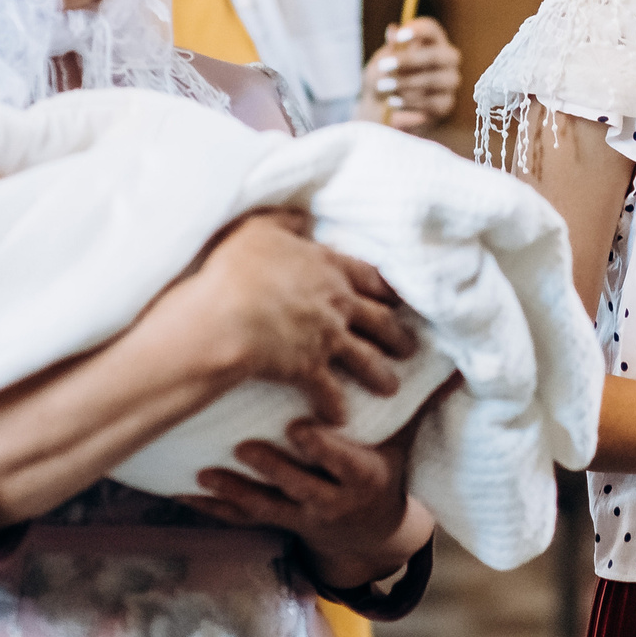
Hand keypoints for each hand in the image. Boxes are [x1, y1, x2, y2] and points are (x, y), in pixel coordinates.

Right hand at [175, 210, 416, 424]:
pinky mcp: (310, 369)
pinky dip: (336, 407)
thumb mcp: (260, 228)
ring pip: (367, 359)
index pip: (370, 277)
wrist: (226, 314)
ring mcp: (327, 338)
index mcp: (329, 267)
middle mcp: (337, 303)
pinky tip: (339, 418)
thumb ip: (286, 222)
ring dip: (380, 375)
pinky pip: (330, 392)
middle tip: (409, 347)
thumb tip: (305, 219)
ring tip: (390, 387)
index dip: (387, 288)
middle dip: (397, 335)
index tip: (400, 298)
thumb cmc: (239, 268)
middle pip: (379, 320)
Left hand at [186, 411, 437, 587]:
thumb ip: (422, 400)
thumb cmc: (387, 467)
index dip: (322, 449)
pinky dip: (213, 510)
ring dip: (234, 493)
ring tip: (204, 476)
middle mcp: (332, 501)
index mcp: (365, 476)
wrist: (372, 533)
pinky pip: (242, 520)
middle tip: (243, 448)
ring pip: (266, 507)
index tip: (299, 428)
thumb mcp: (407, 438)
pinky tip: (184, 494)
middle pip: (300, 486)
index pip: (342, 463)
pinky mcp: (277, 522)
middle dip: (273, 469)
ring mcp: (301, 516)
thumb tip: (462, 362)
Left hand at [361, 17, 461, 131]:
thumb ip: (390, 49)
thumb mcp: (382, 62)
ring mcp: (450, 81)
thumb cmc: (387, 77)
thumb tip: (392, 30)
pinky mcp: (446, 103)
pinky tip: (394, 101)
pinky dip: (410, 101)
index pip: (431, 29)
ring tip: (384, 87)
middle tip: (384, 66)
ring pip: (433, 80)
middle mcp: (447, 58)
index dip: (417, 30)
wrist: (386, 108)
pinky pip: (432, 102)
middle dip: (409, 60)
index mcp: (431, 41)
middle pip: (437, 55)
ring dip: (405, 83)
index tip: (398, 37)